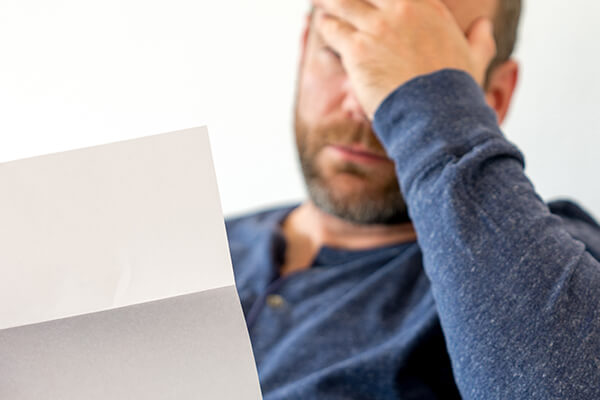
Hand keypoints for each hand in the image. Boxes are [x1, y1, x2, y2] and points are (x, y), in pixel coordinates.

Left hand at [312, 0, 496, 118]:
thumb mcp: (476, 58)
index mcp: (427, 6)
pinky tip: (323, 23)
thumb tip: (484, 25)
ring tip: (322, 1)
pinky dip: (326, 25)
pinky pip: (333, 29)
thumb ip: (479, 38)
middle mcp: (401, 8)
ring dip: (331, 2)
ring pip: (343, 2)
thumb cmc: (456, 90)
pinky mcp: (357, 48)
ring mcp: (377, 26)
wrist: (436, 114)